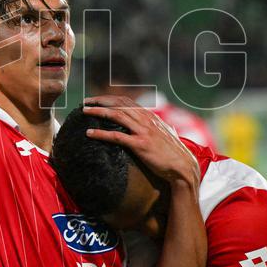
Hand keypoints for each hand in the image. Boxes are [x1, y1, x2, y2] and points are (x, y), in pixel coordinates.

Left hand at [84, 95, 199, 186]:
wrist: (183, 167)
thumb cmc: (176, 153)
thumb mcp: (169, 136)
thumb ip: (165, 128)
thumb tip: (168, 126)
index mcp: (150, 117)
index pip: (126, 101)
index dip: (109, 99)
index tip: (96, 100)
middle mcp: (146, 120)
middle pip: (118, 104)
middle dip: (100, 101)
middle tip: (84, 103)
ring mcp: (143, 132)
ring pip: (116, 116)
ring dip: (98, 112)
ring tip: (83, 112)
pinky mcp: (140, 145)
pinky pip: (116, 137)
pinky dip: (101, 134)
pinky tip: (89, 134)